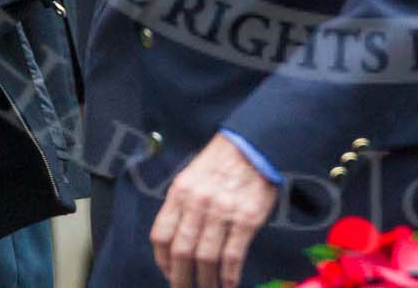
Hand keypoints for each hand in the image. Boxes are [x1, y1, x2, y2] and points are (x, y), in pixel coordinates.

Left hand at [150, 133, 276, 287]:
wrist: (255, 144)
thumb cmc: (223, 160)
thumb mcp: (193, 176)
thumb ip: (183, 205)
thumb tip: (178, 239)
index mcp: (180, 192)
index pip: (161, 235)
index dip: (162, 261)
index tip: (168, 272)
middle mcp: (197, 204)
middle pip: (181, 252)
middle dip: (180, 278)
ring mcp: (222, 212)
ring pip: (206, 258)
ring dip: (205, 281)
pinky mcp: (246, 219)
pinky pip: (232, 256)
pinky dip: (228, 276)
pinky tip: (227, 285)